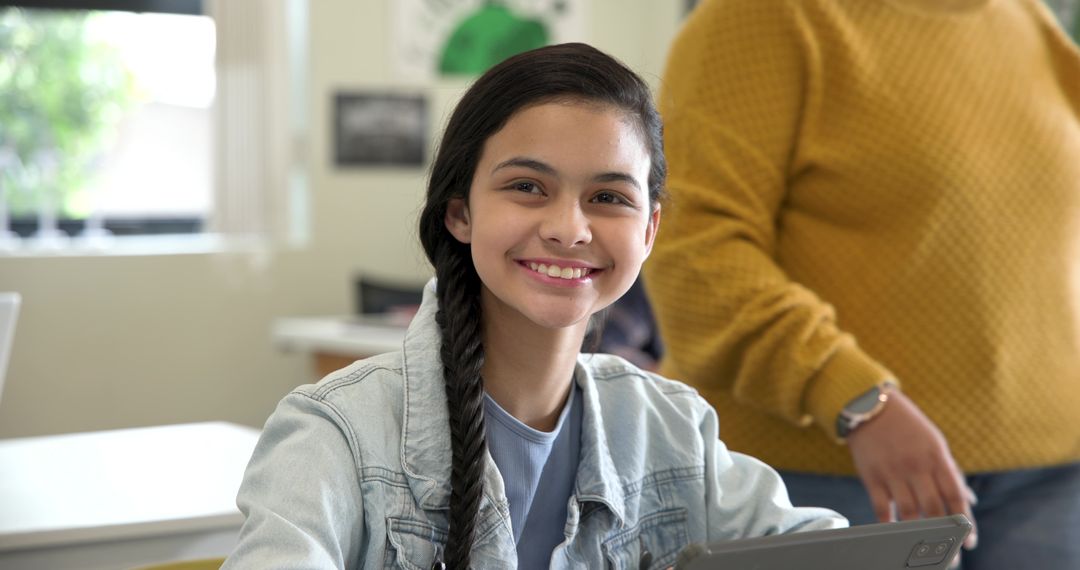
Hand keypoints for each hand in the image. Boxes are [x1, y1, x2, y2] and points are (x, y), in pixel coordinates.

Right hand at [846, 389, 978, 551]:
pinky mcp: (871, 476)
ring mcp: (892, 471)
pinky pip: (882, 507)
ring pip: (909, 511)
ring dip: (918, 535)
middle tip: (950, 557)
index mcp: (937, 457)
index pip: (955, 495)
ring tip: (924, 550)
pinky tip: (897, 536)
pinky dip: (890, 525)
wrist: (869, 407)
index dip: (964, 521)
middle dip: (944, 536)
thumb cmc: (908, 427)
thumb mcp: (934, 443)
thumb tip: (969, 499)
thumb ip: (950, 471)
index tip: (969, 542)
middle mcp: (916, 465)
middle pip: (934, 508)